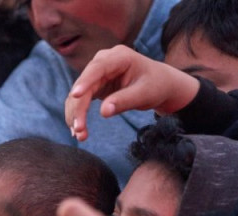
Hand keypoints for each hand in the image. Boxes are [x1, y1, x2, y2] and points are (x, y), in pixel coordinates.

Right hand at [66, 45, 199, 140]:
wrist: (161, 85)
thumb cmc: (157, 85)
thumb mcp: (145, 93)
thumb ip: (125, 101)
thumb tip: (103, 112)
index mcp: (119, 57)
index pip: (97, 69)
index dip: (85, 82)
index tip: (75, 95)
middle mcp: (103, 62)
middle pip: (83, 85)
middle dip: (78, 108)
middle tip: (79, 130)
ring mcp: (97, 74)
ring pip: (78, 95)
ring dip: (76, 115)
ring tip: (79, 135)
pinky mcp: (94, 85)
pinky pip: (81, 100)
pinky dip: (78, 115)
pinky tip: (78, 131)